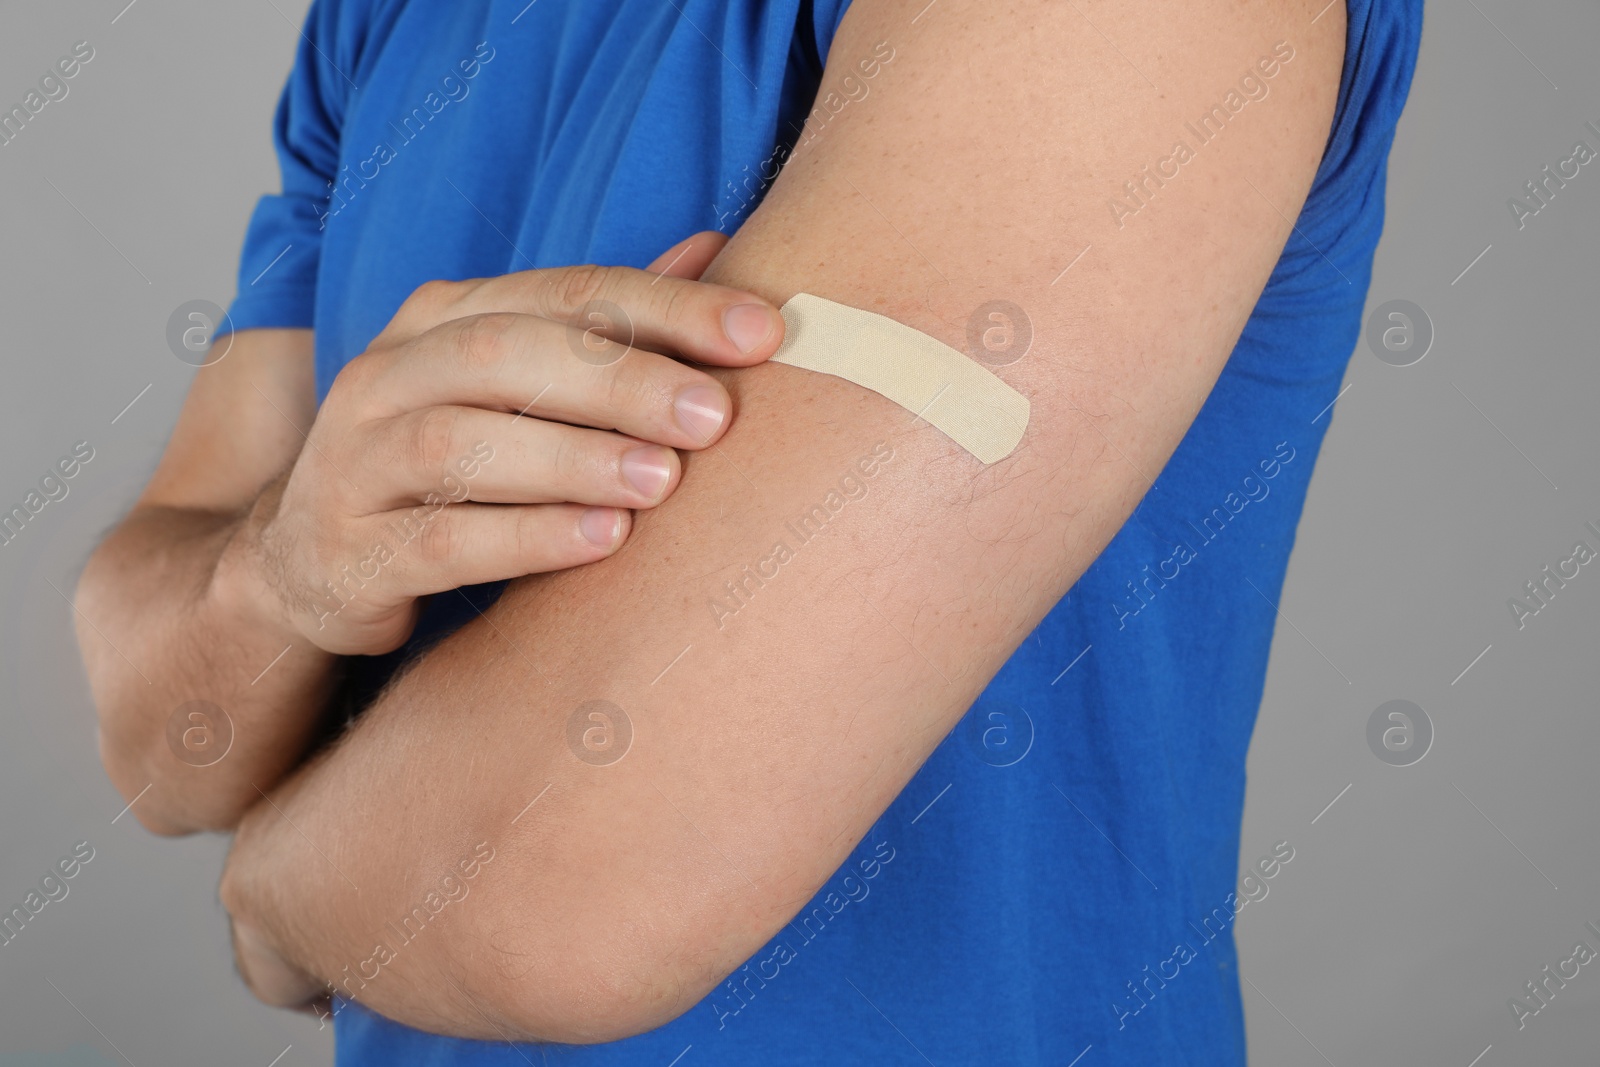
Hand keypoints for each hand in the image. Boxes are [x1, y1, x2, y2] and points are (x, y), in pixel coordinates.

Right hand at [223, 232, 780, 654]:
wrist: (314, 564)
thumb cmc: (448, 465)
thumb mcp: (517, 386)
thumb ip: (605, 325)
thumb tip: (716, 246)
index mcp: (439, 318)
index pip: (563, 291)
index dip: (666, 306)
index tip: (763, 334)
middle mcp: (387, 374)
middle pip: (506, 352)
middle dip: (621, 379)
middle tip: (715, 416)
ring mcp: (354, 461)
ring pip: (462, 442)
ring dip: (573, 457)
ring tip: (665, 482)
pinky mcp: (348, 552)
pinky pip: (438, 540)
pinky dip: (525, 538)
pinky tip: (602, 542)